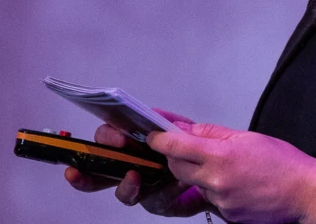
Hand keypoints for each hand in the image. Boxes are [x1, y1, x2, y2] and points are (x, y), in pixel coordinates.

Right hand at [64, 109, 212, 217]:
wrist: (221, 174)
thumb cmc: (197, 149)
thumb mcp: (186, 127)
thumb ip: (169, 120)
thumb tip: (152, 113)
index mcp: (134, 143)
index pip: (108, 139)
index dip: (106, 138)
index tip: (117, 138)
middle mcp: (133, 166)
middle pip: (103, 169)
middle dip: (94, 170)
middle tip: (108, 161)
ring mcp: (144, 187)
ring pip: (123, 192)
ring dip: (127, 186)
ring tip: (135, 177)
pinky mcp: (159, 203)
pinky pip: (154, 201)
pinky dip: (163, 191)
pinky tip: (175, 182)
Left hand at [147, 122, 315, 223]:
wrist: (307, 195)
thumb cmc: (283, 162)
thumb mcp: (248, 137)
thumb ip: (212, 134)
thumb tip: (185, 128)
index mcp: (221, 156)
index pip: (176, 146)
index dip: (160, 139)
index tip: (152, 134)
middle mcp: (217, 182)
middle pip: (177, 167)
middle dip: (175, 156)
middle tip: (185, 146)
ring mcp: (221, 203)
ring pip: (193, 185)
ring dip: (196, 174)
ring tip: (221, 166)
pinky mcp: (227, 216)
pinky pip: (209, 200)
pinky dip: (213, 189)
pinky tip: (234, 183)